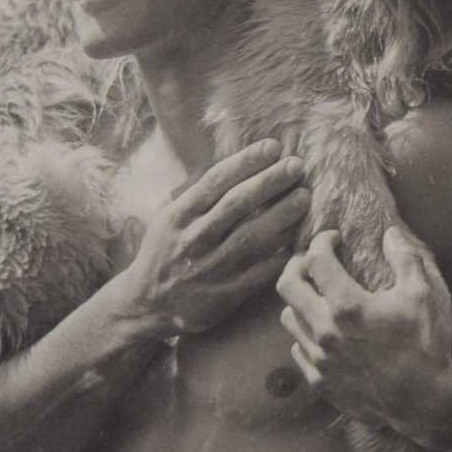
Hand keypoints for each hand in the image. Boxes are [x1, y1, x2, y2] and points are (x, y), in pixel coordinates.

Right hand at [124, 139, 309, 334]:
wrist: (147, 304)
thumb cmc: (164, 253)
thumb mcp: (167, 218)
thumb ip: (194, 194)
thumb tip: (229, 163)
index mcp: (179, 215)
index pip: (216, 180)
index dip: (246, 161)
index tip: (273, 147)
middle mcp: (194, 238)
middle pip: (237, 203)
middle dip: (269, 181)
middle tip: (297, 165)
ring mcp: (210, 268)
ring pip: (251, 237)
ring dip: (281, 215)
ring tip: (304, 197)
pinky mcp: (225, 295)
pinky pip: (258, 273)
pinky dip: (279, 257)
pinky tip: (299, 242)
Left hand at [276, 226, 451, 446]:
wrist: (426, 402)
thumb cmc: (426, 346)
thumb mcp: (424, 295)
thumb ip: (405, 258)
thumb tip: (390, 233)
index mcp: (347, 306)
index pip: (316, 259)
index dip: (322, 240)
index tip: (334, 238)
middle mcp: (324, 331)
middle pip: (287, 286)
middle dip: (297, 265)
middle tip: (312, 261)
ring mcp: (319, 359)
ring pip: (289, 319)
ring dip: (299, 301)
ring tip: (317, 296)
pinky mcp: (320, 382)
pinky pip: (298, 350)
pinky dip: (305, 335)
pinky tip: (324, 332)